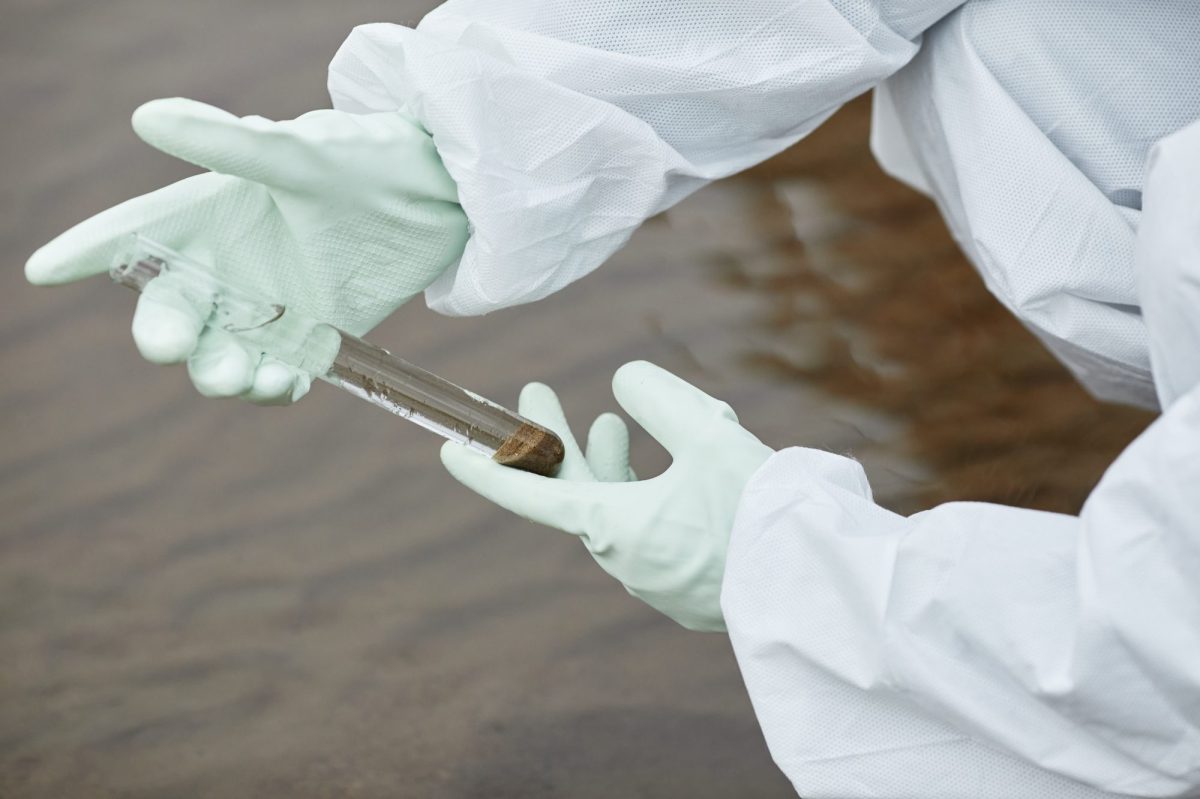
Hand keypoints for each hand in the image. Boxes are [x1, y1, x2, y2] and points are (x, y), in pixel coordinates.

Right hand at [25, 98, 467, 403]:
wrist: (441, 199)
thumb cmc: (365, 162)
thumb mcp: (297, 154)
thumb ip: (229, 145)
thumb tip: (148, 117)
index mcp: (212, 213)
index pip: (135, 234)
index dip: (88, 250)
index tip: (45, 269)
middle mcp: (231, 264)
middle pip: (171, 310)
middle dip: (163, 333)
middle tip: (174, 346)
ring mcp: (271, 305)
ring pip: (219, 352)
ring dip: (219, 371)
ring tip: (243, 376)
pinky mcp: (315, 336)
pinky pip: (278, 374)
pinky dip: (272, 386)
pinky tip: (279, 385)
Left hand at [440, 361, 773, 631]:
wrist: (821, 590)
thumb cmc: (761, 511)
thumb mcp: (709, 433)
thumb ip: (657, 396)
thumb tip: (624, 382)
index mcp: (614, 528)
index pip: (529, 495)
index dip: (486, 468)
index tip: (446, 450)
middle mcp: (626, 561)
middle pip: (574, 491)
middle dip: (556, 438)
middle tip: (536, 391)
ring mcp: (658, 582)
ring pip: (617, 510)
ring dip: (608, 463)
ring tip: (612, 423)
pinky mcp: (691, 591)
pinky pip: (653, 532)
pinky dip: (648, 494)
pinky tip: (672, 472)